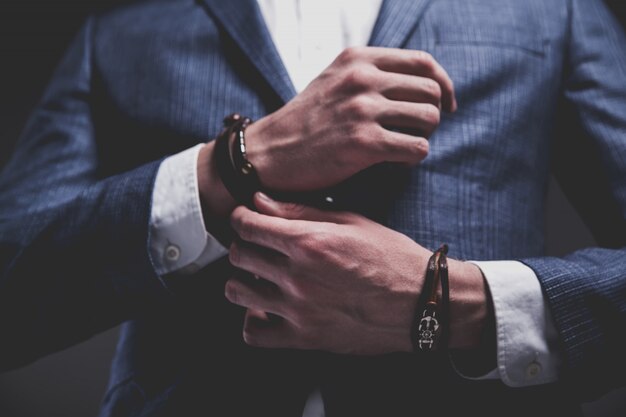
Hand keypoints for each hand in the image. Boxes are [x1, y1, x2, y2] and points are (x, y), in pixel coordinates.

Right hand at [197, 47, 455, 222]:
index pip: (423, 63)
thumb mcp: (334, 79)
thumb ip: (371, 73)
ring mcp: (363, 110)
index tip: (445, 104)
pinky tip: (394, 161)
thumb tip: (422, 83)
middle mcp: (362, 79)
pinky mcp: (364, 143)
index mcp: (358, 59)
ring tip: (402, 146)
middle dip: (432, 115)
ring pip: (429, 119)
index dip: (443, 85)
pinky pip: (417, 148)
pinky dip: (412, 158)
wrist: (270, 153)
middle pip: (431, 91)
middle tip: (416, 132)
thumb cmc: (306, 121)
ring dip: (423, 137)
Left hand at [225, 193, 487, 354]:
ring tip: (262, 275)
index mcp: (309, 242)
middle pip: (239, 255)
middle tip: (261, 244)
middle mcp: (298, 277)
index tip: (247, 218)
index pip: (247, 225)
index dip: (242, 217)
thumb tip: (259, 201)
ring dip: (244, 279)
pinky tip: (268, 308)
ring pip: (237, 291)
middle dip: (245, 244)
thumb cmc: (391, 256)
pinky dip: (253, 319)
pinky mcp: (305, 339)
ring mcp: (299, 311)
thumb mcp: (351, 221)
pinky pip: (254, 333)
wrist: (422, 302)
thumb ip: (301, 211)